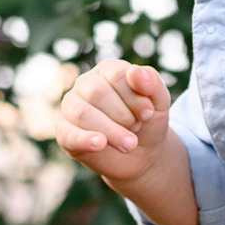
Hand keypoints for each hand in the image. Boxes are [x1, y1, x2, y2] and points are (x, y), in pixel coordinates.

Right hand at [56, 60, 175, 194]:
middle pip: (96, 92)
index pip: (116, 75)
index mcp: (107, 70)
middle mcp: (85, 84)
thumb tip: (136, 71)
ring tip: (129, 145)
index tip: (148, 114)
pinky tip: (100, 144)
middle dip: (123, 115)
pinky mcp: (65, 132)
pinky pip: (68, 134)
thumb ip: (153, 83)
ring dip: (111, 131)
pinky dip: (85, 139)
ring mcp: (71, 107)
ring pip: (82, 113)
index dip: (134, 96)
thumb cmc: (147, 122)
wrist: (142, 154)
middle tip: (137, 128)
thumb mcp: (159, 102)